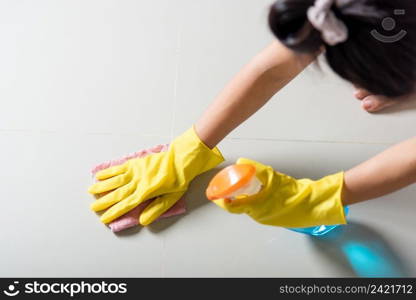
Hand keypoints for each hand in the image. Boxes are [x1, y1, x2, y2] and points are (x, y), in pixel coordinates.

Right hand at [88, 126, 223, 225]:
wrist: (181, 159)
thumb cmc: (179, 179)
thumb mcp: (172, 198)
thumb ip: (157, 209)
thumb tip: (142, 220)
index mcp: (146, 192)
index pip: (127, 205)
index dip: (115, 212)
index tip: (105, 219)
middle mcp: (138, 181)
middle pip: (118, 193)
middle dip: (104, 202)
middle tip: (93, 208)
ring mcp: (136, 171)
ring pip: (115, 180)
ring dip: (102, 187)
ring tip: (91, 192)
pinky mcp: (136, 162)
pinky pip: (119, 168)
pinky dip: (108, 172)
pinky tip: (99, 175)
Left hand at [212, 158, 346, 227]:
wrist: (313, 204)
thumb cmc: (294, 193)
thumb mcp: (273, 177)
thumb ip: (256, 169)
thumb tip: (241, 162)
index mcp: (256, 207)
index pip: (232, 206)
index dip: (221, 200)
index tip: (214, 193)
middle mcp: (259, 216)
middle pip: (240, 206)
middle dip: (234, 195)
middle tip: (229, 184)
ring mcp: (266, 218)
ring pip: (249, 207)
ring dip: (244, 197)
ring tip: (243, 185)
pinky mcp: (273, 218)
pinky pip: (259, 209)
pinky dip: (254, 200)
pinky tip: (258, 191)